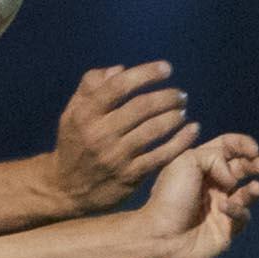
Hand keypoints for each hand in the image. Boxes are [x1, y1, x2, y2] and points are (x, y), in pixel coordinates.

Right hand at [47, 63, 196, 213]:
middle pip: (141, 107)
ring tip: (182, 110)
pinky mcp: (130, 176)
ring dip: (174, 117)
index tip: (166, 68)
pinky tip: (192, 130)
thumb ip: (91, 87)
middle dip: (167, 96)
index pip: (118, 86)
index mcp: (85, 114)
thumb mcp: (73, 112)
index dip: (146, 74)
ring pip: (154, 130)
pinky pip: (161, 155)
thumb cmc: (74, 144)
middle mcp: (100, 134)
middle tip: (180, 94)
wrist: (66, 189)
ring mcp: (116, 156)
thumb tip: (120, 69)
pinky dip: (181, 141)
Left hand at [137, 132, 258, 257]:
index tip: (253, 149)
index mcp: (201, 166)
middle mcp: (213, 184)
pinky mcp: (227, 229)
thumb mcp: (186, 161)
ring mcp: (221, 207)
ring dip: (255, 189)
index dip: (244, 144)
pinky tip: (224, 209)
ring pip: (249, 192)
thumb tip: (233, 177)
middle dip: (257, 164)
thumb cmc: (169, 198)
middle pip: (243, 167)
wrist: (160, 235)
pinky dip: (237, 210)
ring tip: (255, 189)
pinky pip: (243, 216)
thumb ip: (215, 156)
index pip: (228, 147)